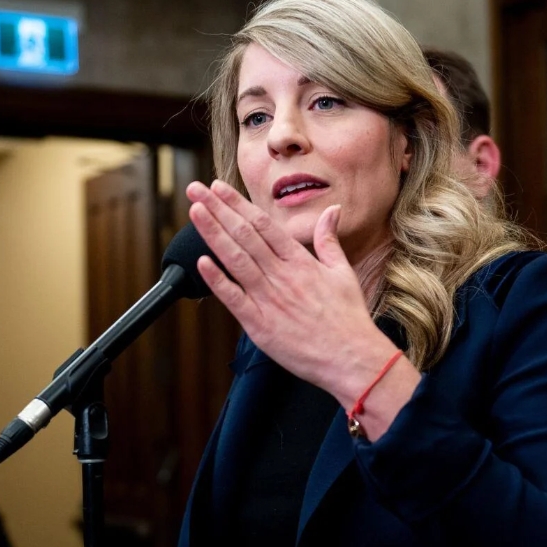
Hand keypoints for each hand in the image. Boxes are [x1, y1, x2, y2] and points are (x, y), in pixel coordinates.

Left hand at [186, 181, 419, 437]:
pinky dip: (217, 280)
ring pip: (236, 259)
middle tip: (196, 190)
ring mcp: (269, 299)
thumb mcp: (342, 272)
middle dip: (218, 210)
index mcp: (300, 261)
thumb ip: (329, 240)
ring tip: (195, 212)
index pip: (263, 224)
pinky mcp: (260, 324)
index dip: (238, 204)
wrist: (351, 358)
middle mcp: (282, 275)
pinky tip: (202, 263)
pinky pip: (234, 298)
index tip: (219, 188)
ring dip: (213, 234)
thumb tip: (332, 210)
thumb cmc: (348, 319)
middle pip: (244, 235)